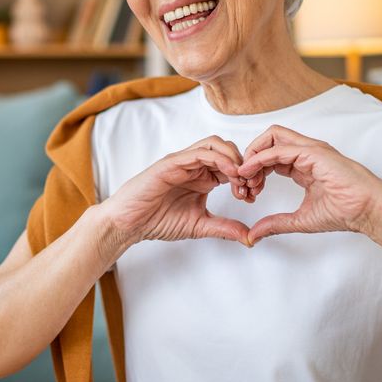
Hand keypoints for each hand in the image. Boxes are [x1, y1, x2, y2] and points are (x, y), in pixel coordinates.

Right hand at [101, 136, 252, 245]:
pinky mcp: (172, 162)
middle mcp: (194, 166)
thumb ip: (224, 228)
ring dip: (234, 158)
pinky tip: (229, 174)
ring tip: (242, 178)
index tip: (251, 196)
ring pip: (216, 145)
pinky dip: (219, 159)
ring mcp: (183, 162)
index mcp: (202, 178)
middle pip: (228, 150)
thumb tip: (249, 237)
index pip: (232, 166)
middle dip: (244, 166)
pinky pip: (200, 152)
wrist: (129, 223)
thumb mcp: (200, 226)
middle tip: (250, 186)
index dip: (246, 178)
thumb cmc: (157, 220)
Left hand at [238, 125, 381, 243]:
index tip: (247, 191)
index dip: (254, 170)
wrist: (369, 211)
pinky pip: (279, 148)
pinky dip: (259, 158)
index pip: (270, 156)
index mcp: (304, 165)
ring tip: (243, 176)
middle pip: (268, 140)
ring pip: (272, 136)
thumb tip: (254, 234)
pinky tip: (249, 172)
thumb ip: (276, 224)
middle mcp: (306, 153)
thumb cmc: (346, 212)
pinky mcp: (314, 152)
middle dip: (249, 158)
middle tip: (241, 182)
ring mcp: (310, 150)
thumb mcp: (300, 219)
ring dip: (252, 154)